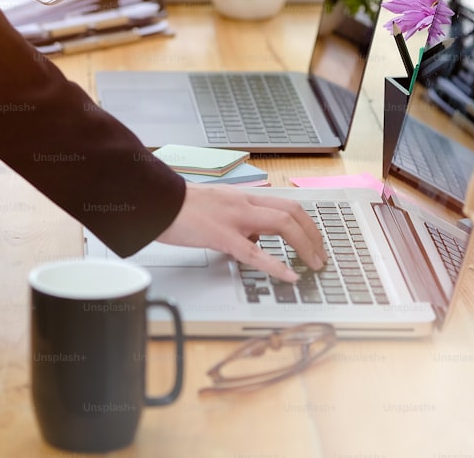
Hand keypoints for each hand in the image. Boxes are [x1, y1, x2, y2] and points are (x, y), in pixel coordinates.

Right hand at [155, 184, 326, 282]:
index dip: (305, 222)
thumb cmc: (176, 206)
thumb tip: (251, 238)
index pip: (284, 204)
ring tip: (313, 264)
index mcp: (241, 197)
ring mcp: (234, 218)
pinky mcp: (221, 236)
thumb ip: (236, 219)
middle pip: (292, 212)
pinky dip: (276, 265)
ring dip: (305, 245)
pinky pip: (254, 253)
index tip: (313, 239)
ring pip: (282, 225)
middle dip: (313, 234)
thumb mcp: (214, 207)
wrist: (154, 200)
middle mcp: (243, 203)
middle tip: (320, 254)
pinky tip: (289, 276)